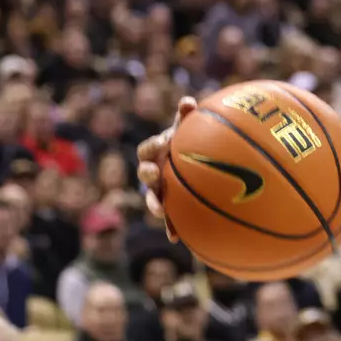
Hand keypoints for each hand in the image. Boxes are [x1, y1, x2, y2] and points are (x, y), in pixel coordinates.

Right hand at [137, 96, 195, 239]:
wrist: (196, 161)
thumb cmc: (190, 141)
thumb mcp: (189, 129)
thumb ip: (186, 117)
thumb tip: (188, 102)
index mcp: (157, 152)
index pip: (146, 150)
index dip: (150, 150)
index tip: (158, 148)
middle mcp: (154, 171)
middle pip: (145, 174)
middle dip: (147, 175)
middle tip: (154, 175)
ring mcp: (160, 190)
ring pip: (153, 199)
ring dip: (155, 205)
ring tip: (161, 212)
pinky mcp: (170, 206)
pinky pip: (169, 218)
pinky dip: (171, 227)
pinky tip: (176, 238)